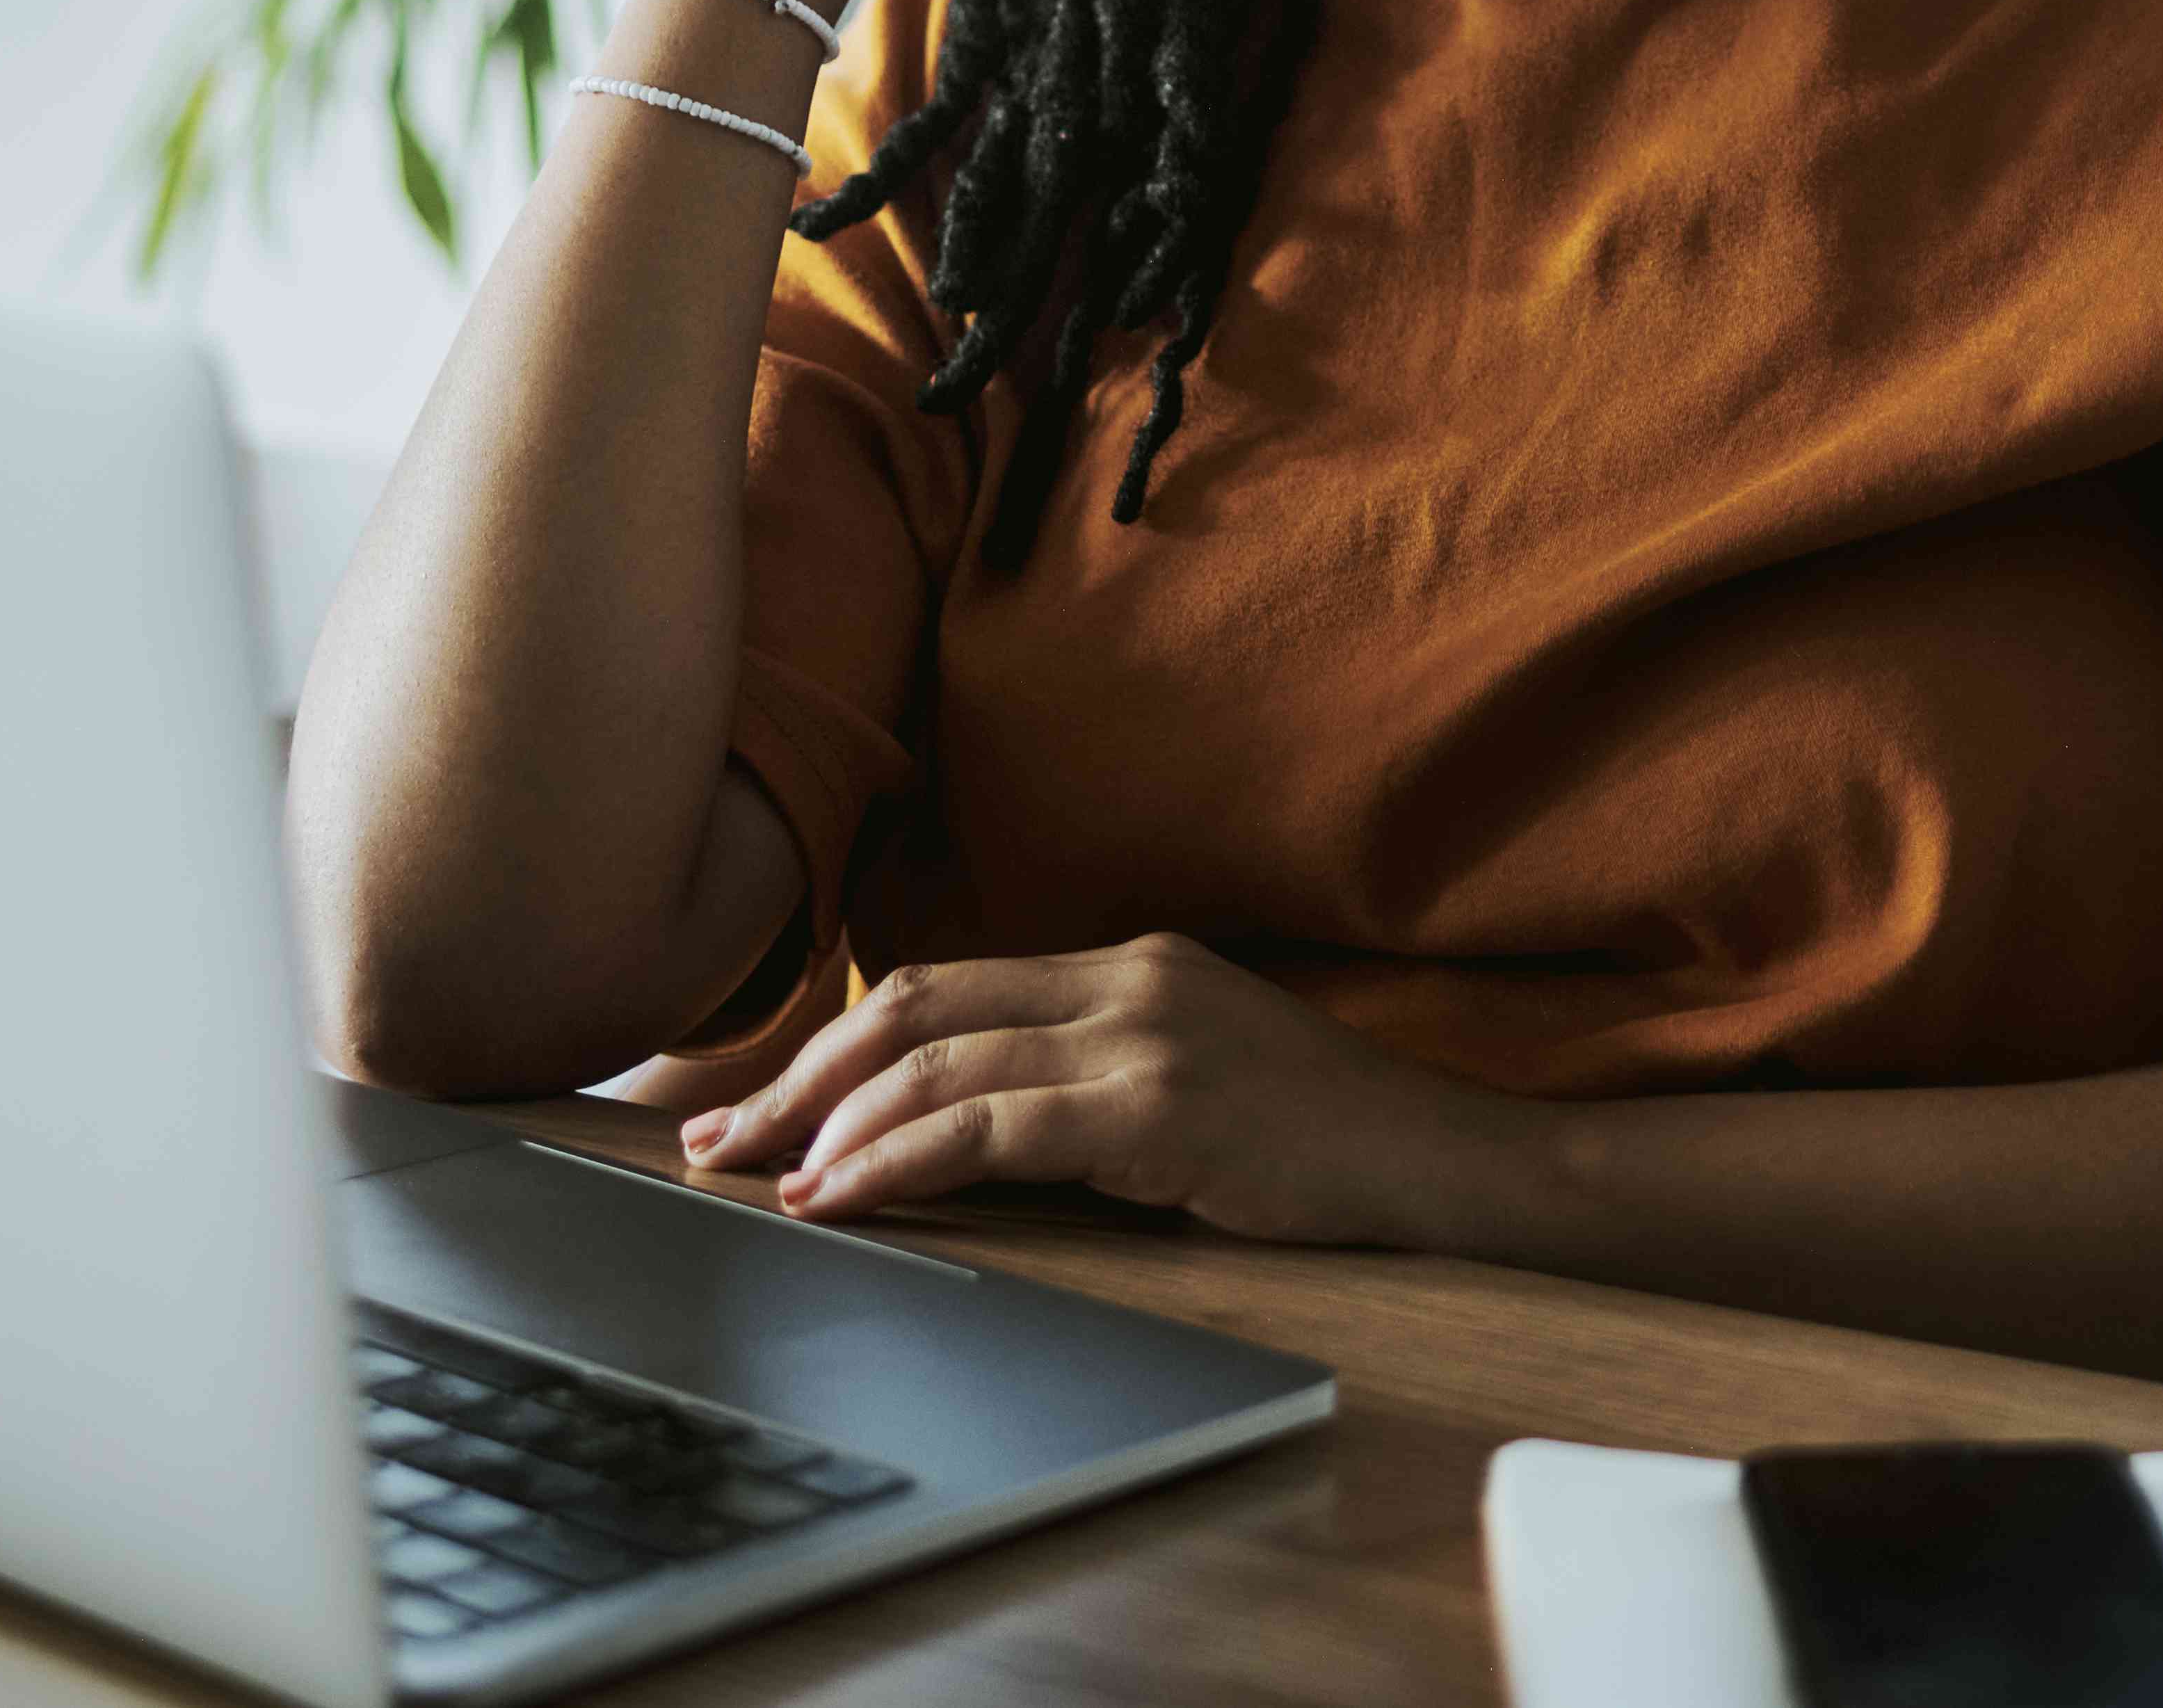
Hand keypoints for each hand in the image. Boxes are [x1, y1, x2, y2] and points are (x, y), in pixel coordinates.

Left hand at [673, 932, 1524, 1246]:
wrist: (1446, 1162)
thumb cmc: (1318, 1144)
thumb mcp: (1188, 1084)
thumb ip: (1084, 1081)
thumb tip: (951, 1132)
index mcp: (1122, 966)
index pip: (941, 984)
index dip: (833, 1040)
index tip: (760, 1100)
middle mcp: (1124, 981)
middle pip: (916, 1009)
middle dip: (802, 1078)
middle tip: (716, 1140)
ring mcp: (1146, 1037)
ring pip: (943, 1062)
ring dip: (836, 1125)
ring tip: (767, 1177)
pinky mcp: (1165, 1109)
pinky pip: (998, 1127)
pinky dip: (905, 1159)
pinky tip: (851, 1195)